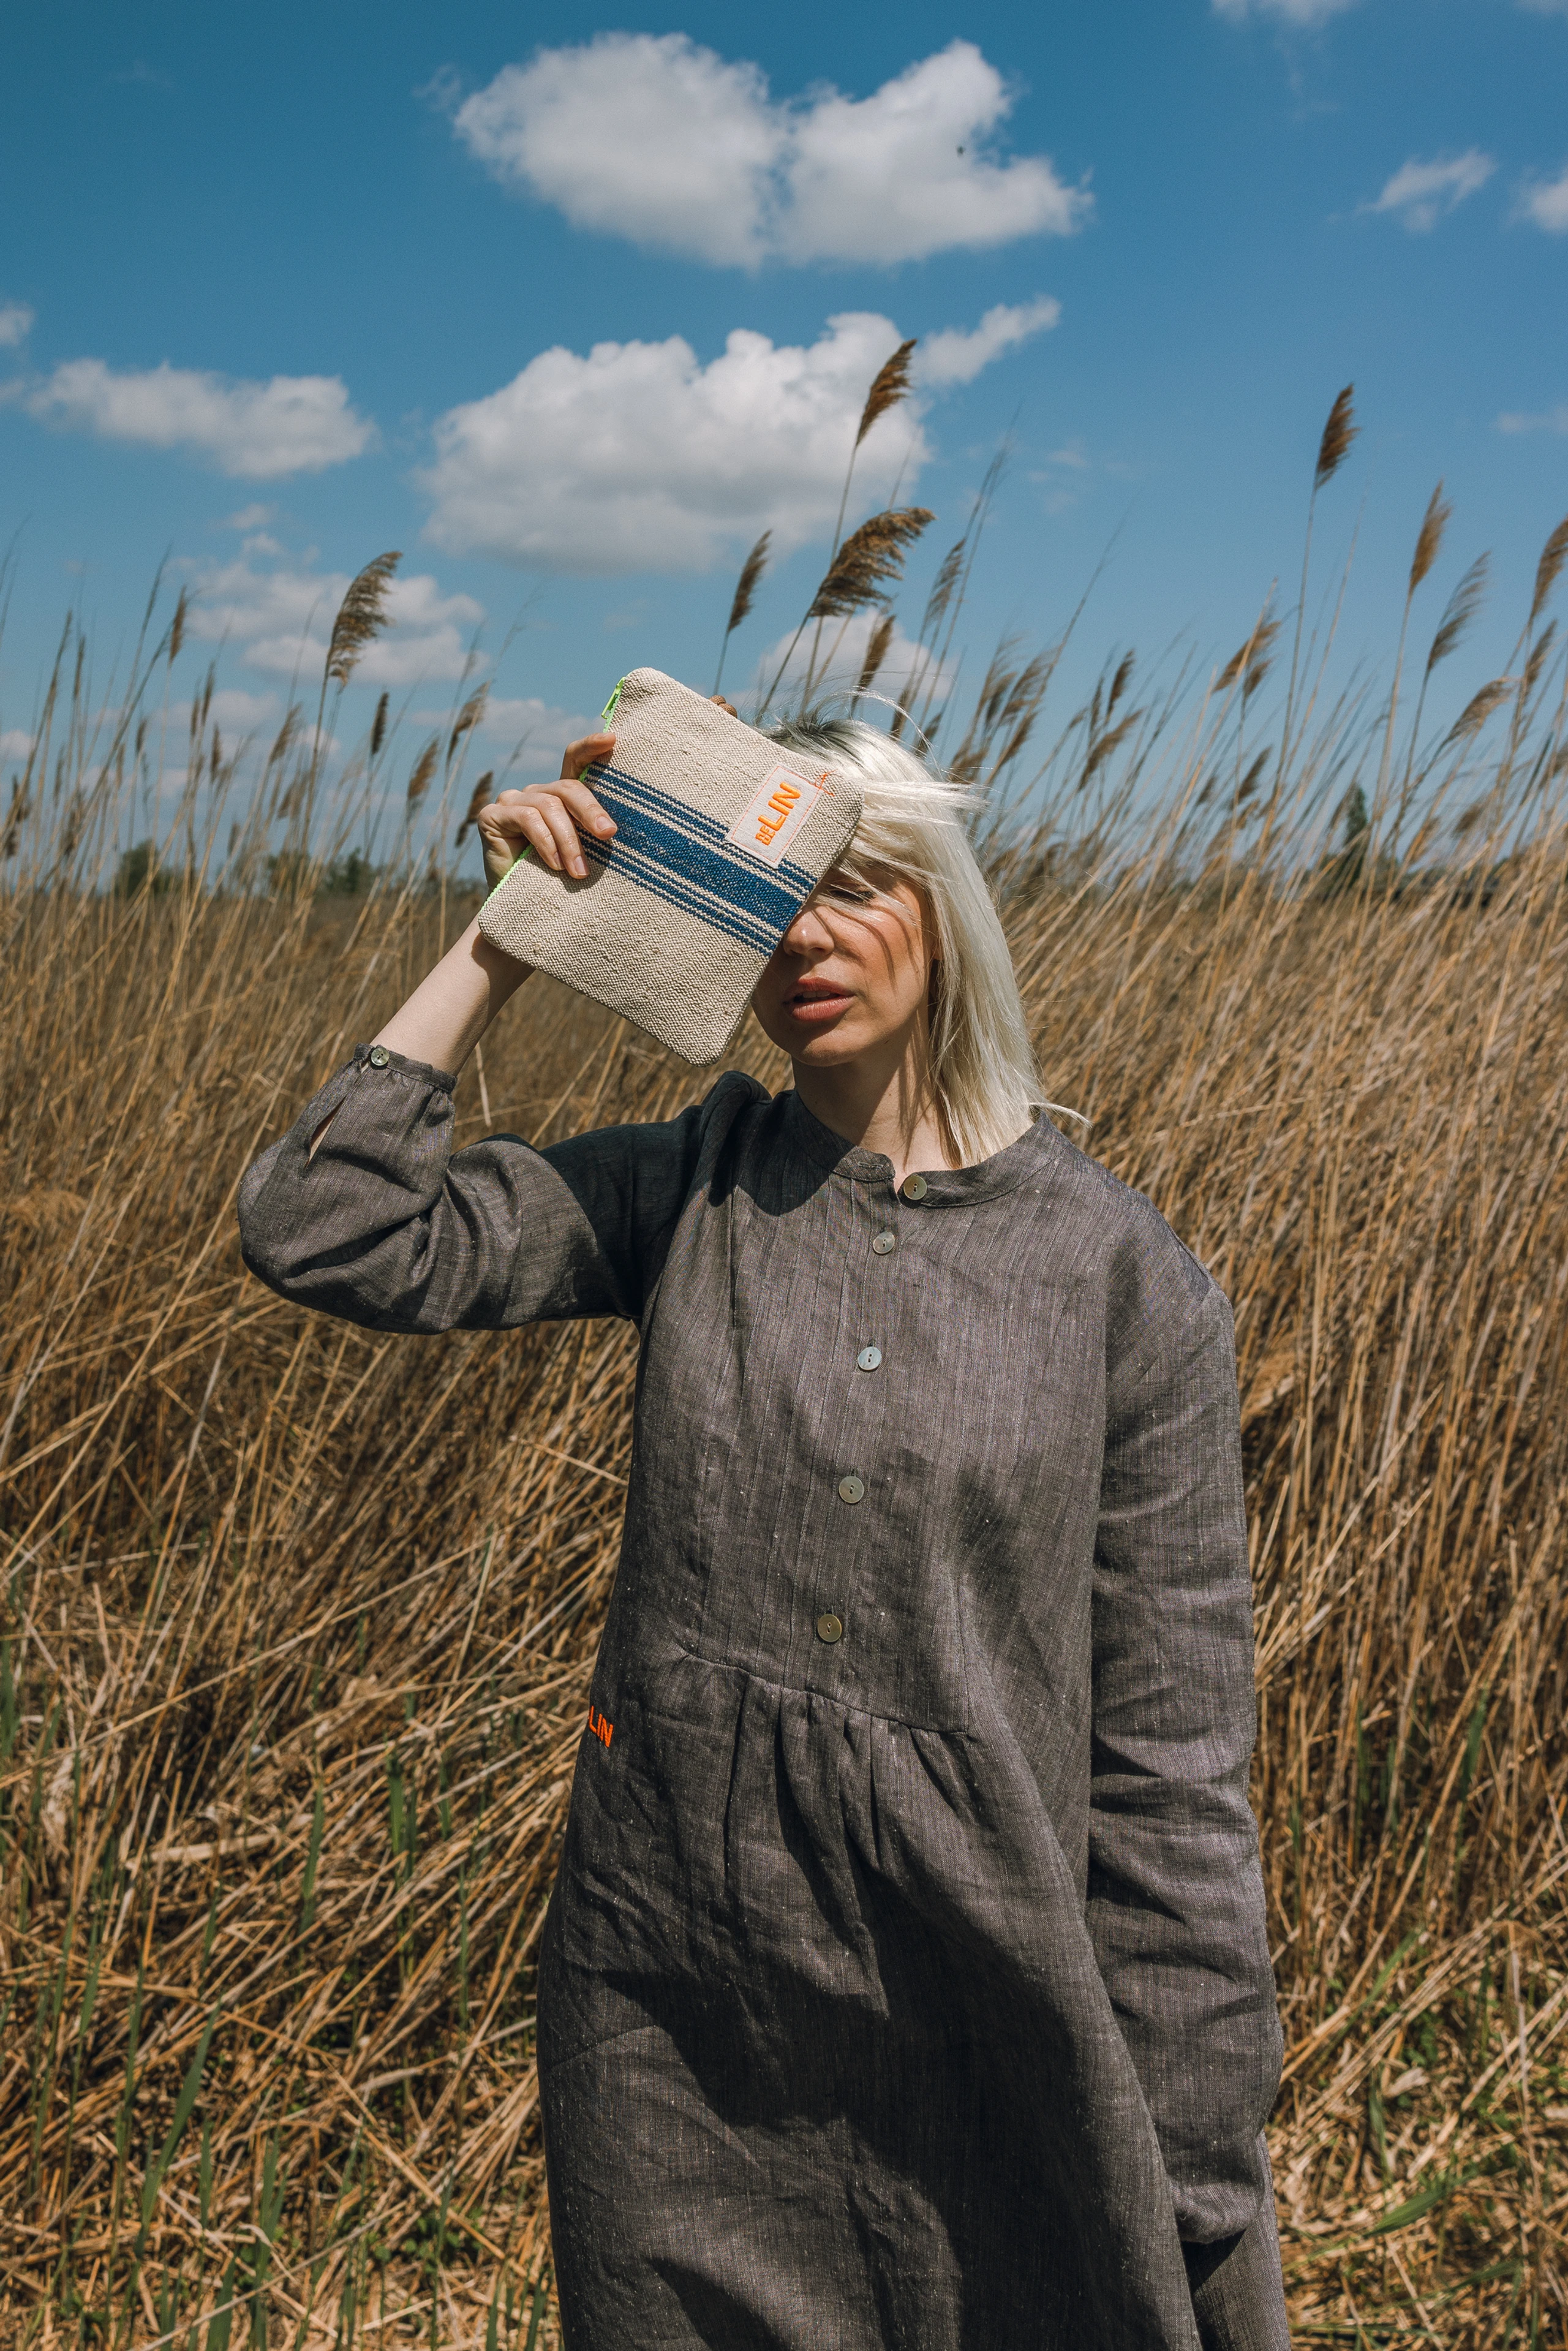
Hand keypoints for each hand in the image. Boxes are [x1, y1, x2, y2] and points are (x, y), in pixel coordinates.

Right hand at [475, 733, 617, 888]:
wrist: (522, 910)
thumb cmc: (559, 882)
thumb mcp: (583, 852)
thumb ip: (593, 831)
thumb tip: (617, 826)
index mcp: (560, 796)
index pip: (575, 760)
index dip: (591, 747)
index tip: (612, 740)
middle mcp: (536, 792)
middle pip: (567, 787)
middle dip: (591, 811)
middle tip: (608, 835)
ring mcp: (512, 800)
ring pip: (549, 806)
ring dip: (569, 840)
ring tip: (579, 872)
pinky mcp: (492, 815)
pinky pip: (527, 819)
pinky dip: (546, 843)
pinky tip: (556, 865)